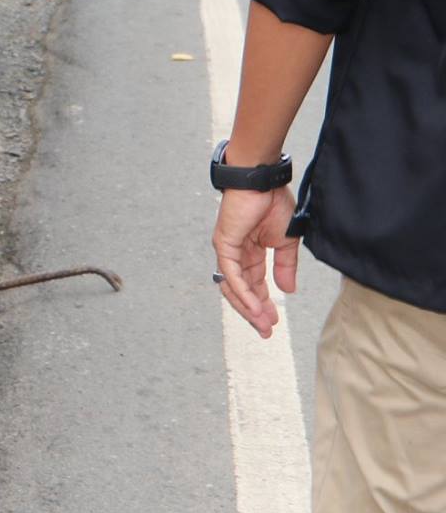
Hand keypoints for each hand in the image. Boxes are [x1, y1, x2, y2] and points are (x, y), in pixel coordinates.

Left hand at [212, 186, 299, 337]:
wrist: (262, 180)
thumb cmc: (273, 202)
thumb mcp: (286, 241)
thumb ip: (285, 266)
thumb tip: (288, 289)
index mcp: (251, 253)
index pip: (255, 285)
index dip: (263, 304)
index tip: (273, 324)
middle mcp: (236, 254)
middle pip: (242, 291)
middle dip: (254, 312)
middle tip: (267, 332)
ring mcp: (228, 250)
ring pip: (234, 287)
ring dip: (248, 307)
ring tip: (262, 324)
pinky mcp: (224, 245)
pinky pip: (232, 275)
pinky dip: (243, 292)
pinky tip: (254, 307)